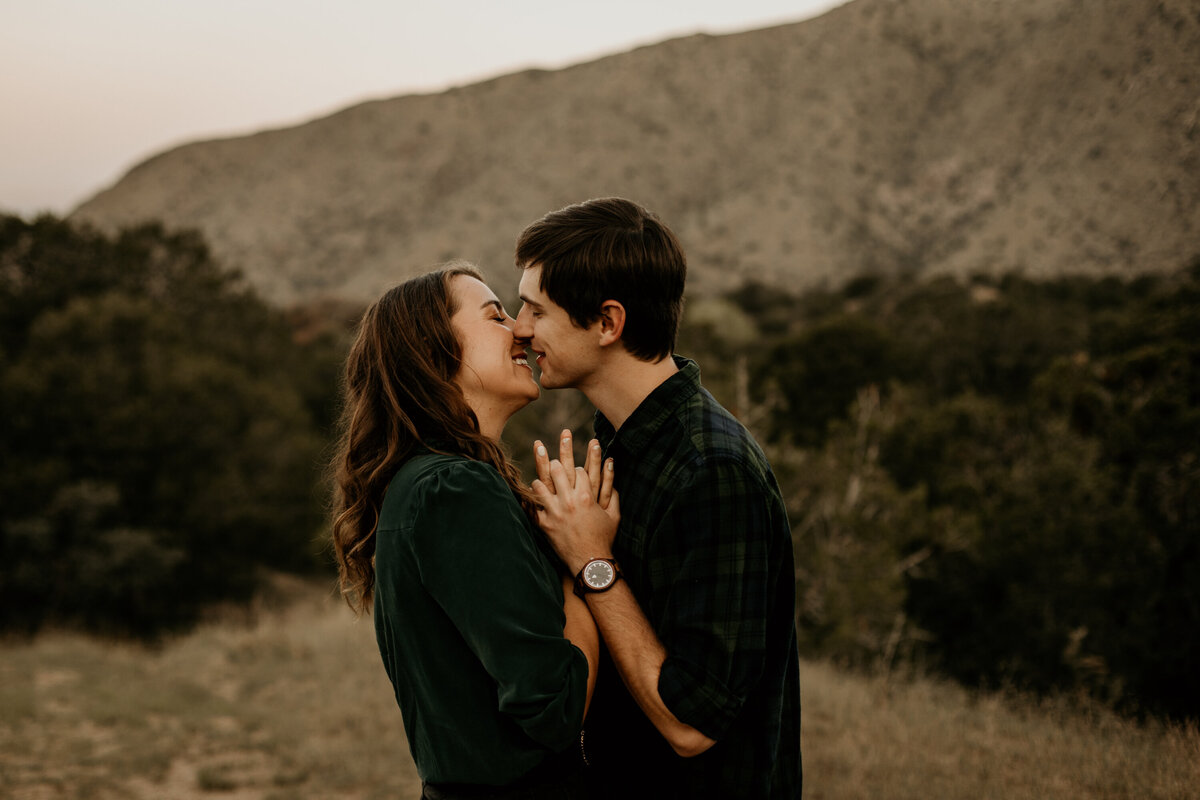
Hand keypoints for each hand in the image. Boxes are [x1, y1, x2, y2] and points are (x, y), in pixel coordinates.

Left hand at [531, 434, 618, 573]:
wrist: (590, 562)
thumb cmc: (604, 539)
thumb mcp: (614, 516)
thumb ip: (614, 495)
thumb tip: (614, 483)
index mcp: (586, 497)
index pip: (579, 470)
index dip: (578, 469)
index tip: (576, 472)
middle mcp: (569, 501)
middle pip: (557, 470)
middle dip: (555, 464)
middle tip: (553, 465)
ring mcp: (554, 513)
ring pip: (539, 485)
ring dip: (539, 482)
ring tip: (540, 483)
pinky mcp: (544, 525)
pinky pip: (530, 508)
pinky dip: (528, 502)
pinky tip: (529, 499)